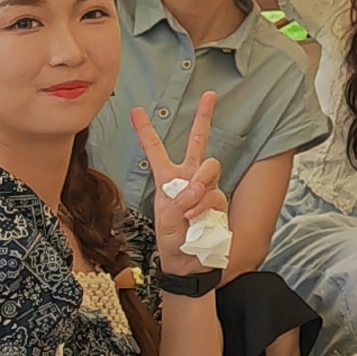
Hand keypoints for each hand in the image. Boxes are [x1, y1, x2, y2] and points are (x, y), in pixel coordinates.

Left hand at [132, 93, 225, 256]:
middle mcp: (189, 176)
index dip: (145, 130)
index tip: (136, 110)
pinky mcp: (220, 198)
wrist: (189, 261)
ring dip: (199, 185)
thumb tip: (199, 187)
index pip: (155, 149)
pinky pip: (215, 192)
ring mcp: (207, 186)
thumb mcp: (165, 216)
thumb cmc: (172, 239)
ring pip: (210, 166)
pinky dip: (204, 205)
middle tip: (210, 95)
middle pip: (197, 141)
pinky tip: (196, 218)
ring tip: (189, 207)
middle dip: (204, 117)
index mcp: (167, 177)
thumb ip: (182, 196)